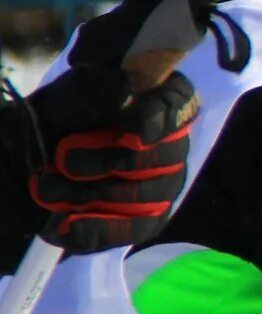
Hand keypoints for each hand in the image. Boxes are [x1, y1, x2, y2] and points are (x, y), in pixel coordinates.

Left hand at [0, 61, 198, 252]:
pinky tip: (67, 222)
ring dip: (91, 192)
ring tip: (48, 187)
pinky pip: (135, 228)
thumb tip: (127, 85)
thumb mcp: (66, 99)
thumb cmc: (54, 122)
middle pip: (166, 157)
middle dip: (109, 162)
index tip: (130, 135)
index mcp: (159, 101)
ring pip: (146, 195)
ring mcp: (162, 184)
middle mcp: (171, 144)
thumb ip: (96, 92)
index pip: (181, 106)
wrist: (27, 164)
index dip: (161, 121)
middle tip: (64, 158)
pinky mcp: (146, 219)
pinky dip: (97, 227)